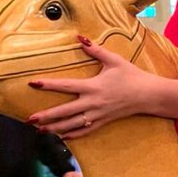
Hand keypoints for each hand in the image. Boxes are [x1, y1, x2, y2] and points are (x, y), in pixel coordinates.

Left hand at [27, 37, 153, 138]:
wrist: (147, 95)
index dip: (48, 84)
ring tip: (40, 131)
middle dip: (47, 116)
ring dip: (55, 128)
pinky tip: (62, 138)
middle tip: (30, 119)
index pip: (66, 85)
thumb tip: (80, 38)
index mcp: (93, 86)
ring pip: (72, 125)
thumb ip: (95, 50)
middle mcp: (92, 103)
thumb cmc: (131, 76)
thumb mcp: (114, 60)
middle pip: (65, 111)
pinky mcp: (103, 122)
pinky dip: (73, 135)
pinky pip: (85, 131)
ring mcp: (97, 115)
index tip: (33, 83)